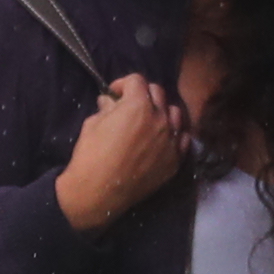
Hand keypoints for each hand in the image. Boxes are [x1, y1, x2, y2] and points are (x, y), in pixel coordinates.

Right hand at [57, 72, 188, 228]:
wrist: (99, 193)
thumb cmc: (91, 155)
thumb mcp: (93, 124)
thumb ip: (106, 109)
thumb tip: (109, 102)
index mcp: (138, 105)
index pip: (137, 80)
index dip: (123, 84)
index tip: (114, 94)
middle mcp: (160, 119)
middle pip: (158, 93)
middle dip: (142, 95)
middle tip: (130, 106)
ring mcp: (171, 140)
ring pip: (174, 113)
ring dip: (161, 112)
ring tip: (150, 121)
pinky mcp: (175, 160)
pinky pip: (182, 138)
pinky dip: (173, 134)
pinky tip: (161, 139)